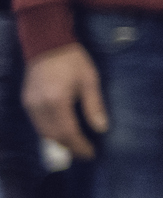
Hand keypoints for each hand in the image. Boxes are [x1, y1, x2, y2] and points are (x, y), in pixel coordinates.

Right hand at [24, 43, 106, 159]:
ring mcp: (30, 104)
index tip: (91, 154)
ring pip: (43, 132)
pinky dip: (49, 132)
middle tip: (85, 153)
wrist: (47, 44)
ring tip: (76, 145)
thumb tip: (102, 129)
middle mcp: (39, 106)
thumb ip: (94, 106)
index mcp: (57, 101)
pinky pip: (37, 124)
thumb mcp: (89, 81)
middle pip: (53, 136)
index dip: (80, 146)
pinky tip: (62, 132)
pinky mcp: (26, 101)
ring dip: (59, 142)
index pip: (68, 132)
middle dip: (70, 147)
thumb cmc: (73, 61)